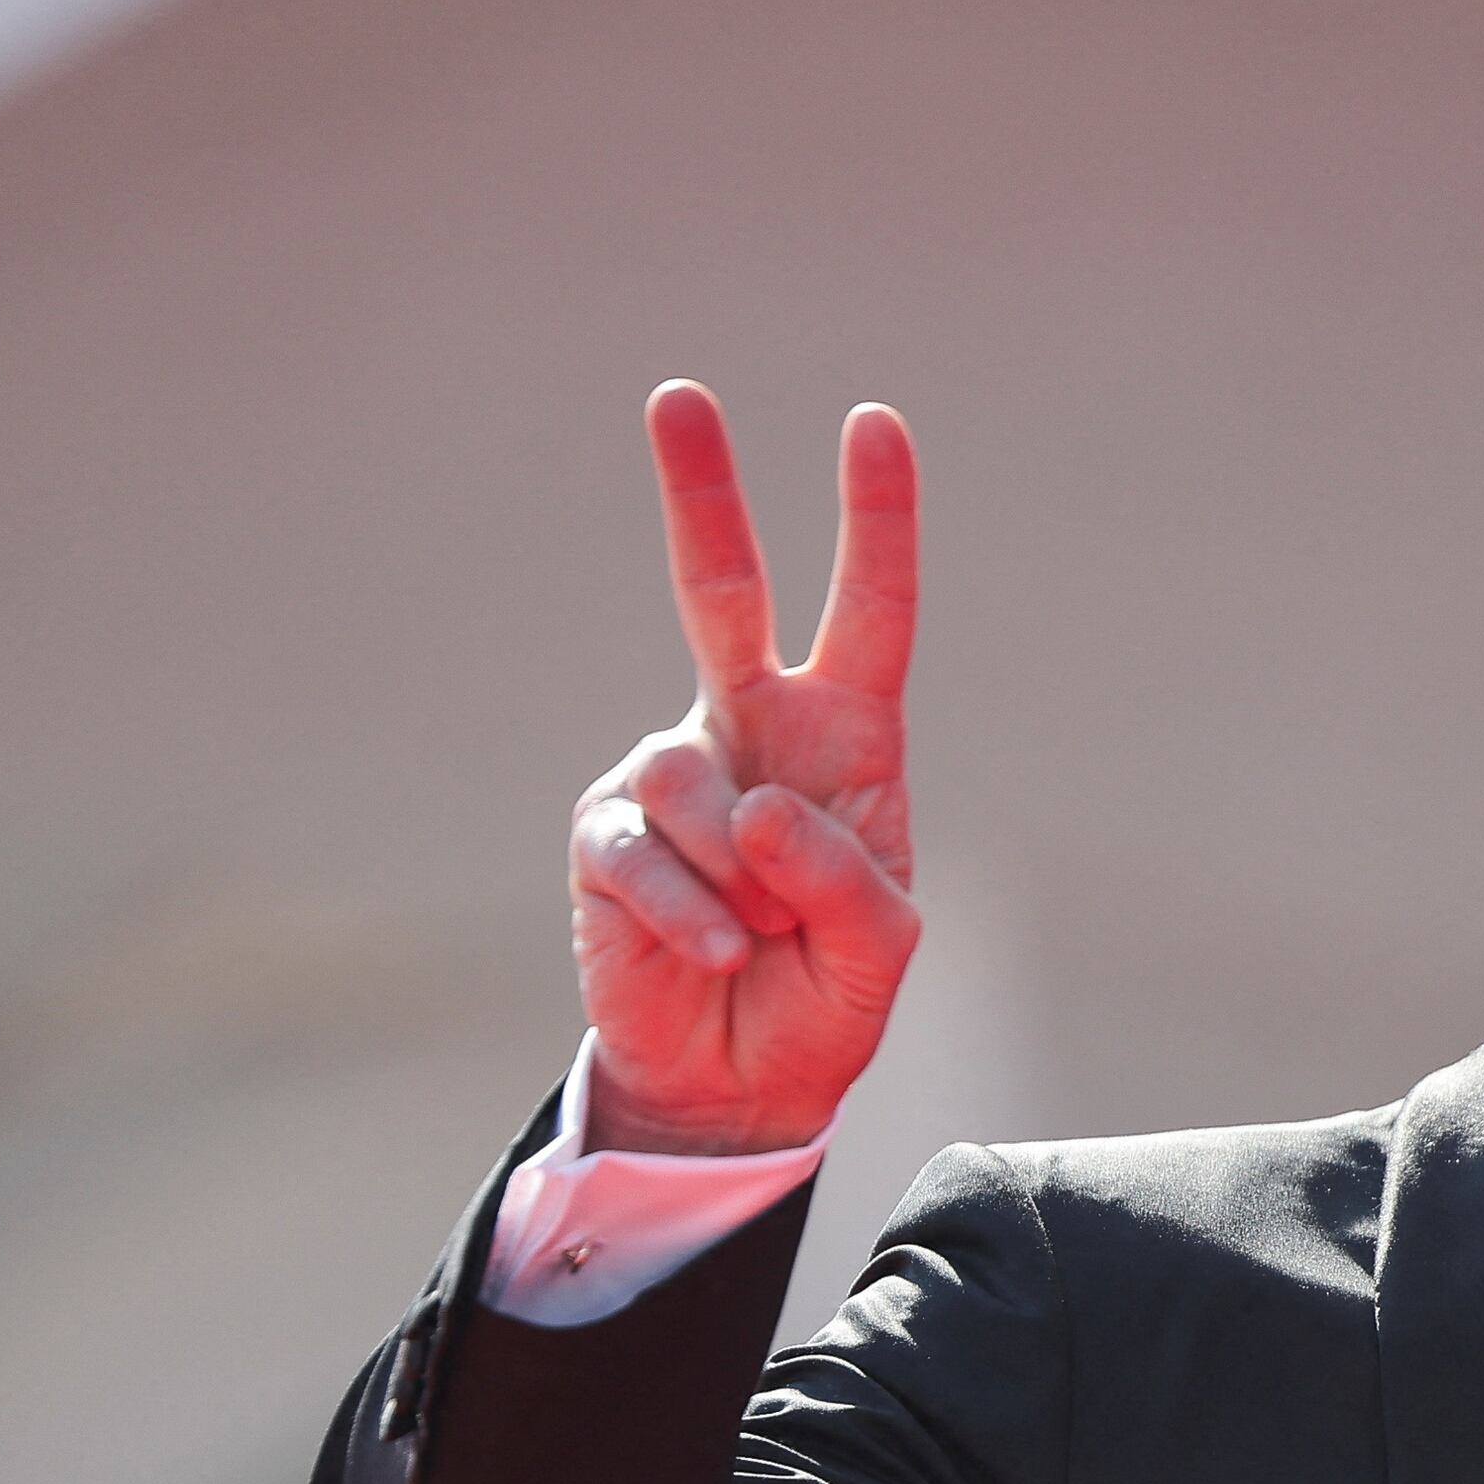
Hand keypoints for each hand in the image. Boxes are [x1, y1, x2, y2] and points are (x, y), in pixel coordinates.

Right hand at [568, 383, 921, 1150]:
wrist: (741, 1087)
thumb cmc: (823, 1000)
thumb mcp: (878, 953)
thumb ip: (843, 880)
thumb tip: (760, 809)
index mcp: (844, 740)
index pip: (869, 615)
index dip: (874, 523)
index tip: (872, 424)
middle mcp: (751, 733)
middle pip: (722, 594)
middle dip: (700, 495)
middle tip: (679, 396)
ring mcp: (671, 780)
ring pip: (690, 780)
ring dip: (738, 874)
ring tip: (762, 936)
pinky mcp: (605, 840)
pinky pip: (640, 853)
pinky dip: (689, 912)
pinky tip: (718, 953)